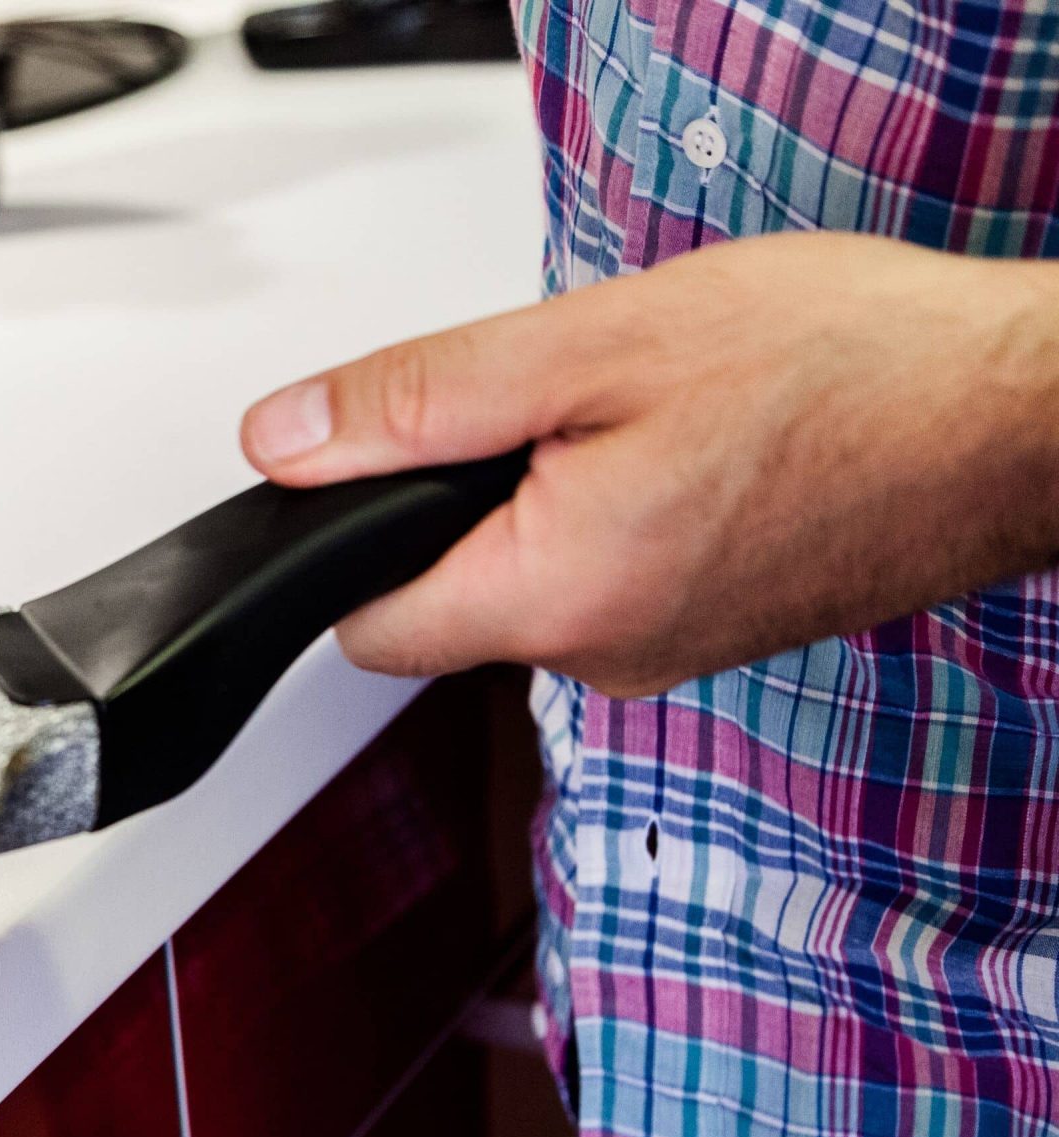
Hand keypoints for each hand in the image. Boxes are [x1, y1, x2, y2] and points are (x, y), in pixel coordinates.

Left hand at [239, 232, 1058, 695]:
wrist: (1024, 412)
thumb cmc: (849, 369)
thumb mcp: (590, 344)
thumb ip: (414, 402)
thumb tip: (284, 441)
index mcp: (557, 599)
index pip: (363, 626)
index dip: (347, 536)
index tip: (382, 461)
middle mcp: (607, 658)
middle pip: (444, 602)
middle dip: (459, 502)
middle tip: (558, 403)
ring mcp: (667, 654)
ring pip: (531, 584)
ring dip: (547, 499)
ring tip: (647, 413)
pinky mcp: (715, 631)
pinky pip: (611, 579)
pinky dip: (618, 511)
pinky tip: (692, 444)